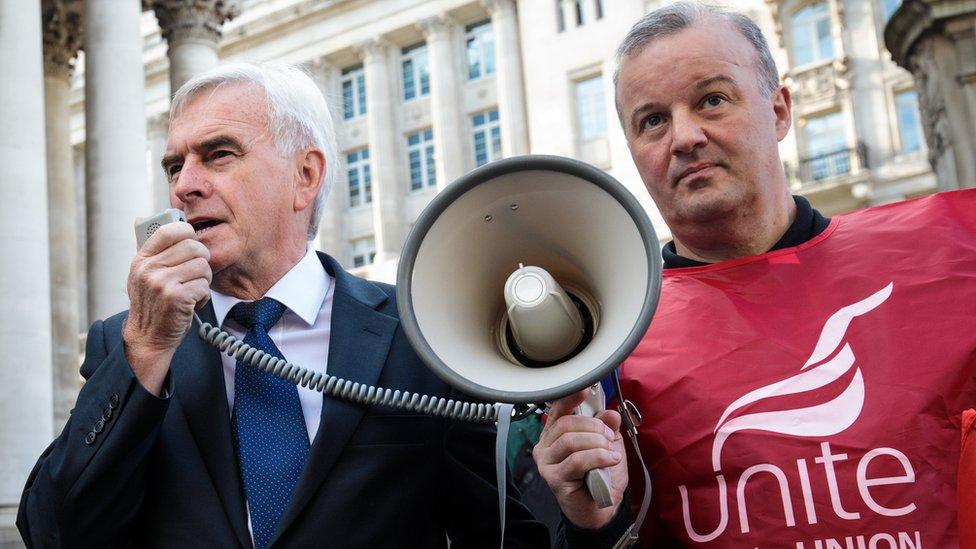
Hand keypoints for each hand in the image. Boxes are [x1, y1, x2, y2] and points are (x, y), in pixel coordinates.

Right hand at [123, 222, 210, 394]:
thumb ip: (148, 249)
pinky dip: (203, 295)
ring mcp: (162, 283)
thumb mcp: (141, 274)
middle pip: (193, 247)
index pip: (169, 230)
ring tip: (192, 289)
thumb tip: (140, 218)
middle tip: (196, 273)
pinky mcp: (176, 298)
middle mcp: (149, 269)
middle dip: (202, 260)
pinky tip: (192, 302)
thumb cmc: (151, 304)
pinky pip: (204, 285)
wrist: (148, 337)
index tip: (191, 240)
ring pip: (202, 266)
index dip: (187, 232)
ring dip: (204, 280)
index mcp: (142, 259)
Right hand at [533, 389, 627, 529]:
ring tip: (611, 452)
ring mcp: (547, 463)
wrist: (602, 509)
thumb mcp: (608, 446)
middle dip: (594, 427)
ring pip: (570, 441)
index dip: (571, 398)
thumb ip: (607, 428)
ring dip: (597, 443)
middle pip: (566, 424)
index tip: (585, 390)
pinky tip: (610, 460)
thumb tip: (610, 413)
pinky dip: (598, 457)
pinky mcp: (554, 478)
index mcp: (555, 435)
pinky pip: (576, 460)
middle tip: (610, 437)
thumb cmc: (600, 477)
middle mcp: (546, 447)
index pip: (558, 410)